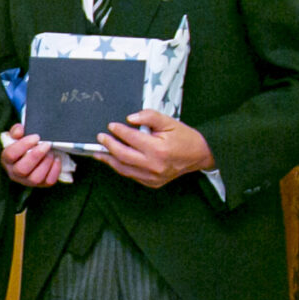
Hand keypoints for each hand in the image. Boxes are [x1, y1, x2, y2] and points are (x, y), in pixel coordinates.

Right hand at [0, 122, 66, 187]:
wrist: (31, 155)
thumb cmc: (23, 145)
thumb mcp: (17, 136)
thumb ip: (16, 130)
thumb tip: (19, 131)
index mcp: (6, 160)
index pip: (10, 155)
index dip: (23, 145)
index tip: (36, 137)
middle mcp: (14, 173)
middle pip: (22, 169)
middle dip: (36, 156)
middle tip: (47, 144)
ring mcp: (27, 181)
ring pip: (35, 178)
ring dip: (46, 163)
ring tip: (51, 152)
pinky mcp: (41, 184)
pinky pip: (49, 181)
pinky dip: (55, 170)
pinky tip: (56, 159)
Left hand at [96, 110, 213, 188]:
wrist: (199, 155)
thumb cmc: (184, 137)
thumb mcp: (169, 121)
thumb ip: (149, 116)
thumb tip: (130, 118)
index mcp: (158, 150)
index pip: (132, 139)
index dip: (119, 131)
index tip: (111, 126)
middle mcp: (154, 166)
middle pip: (123, 155)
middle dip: (109, 146)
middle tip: (100, 138)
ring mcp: (153, 177)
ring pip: (124, 169)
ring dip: (110, 160)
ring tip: (99, 152)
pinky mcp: (152, 183)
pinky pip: (131, 175)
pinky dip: (121, 167)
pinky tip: (114, 160)